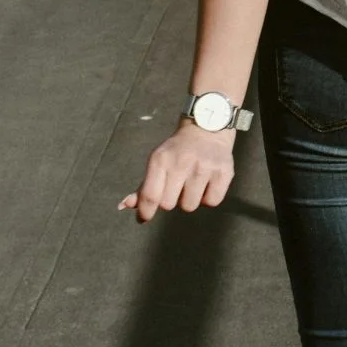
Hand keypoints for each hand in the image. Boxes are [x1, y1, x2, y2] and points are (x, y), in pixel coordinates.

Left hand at [120, 119, 234, 222]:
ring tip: (192, 183)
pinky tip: (206, 184)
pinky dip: (207, 198)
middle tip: (176, 186)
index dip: (145, 212)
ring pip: (190, 206)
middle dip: (170, 200)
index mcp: (161, 160)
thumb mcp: (157, 163)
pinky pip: (211, 202)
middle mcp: (182, 162)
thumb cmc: (177, 151)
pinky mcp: (224, 172)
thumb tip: (123, 206)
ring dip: (189, 199)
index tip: (145, 217)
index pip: (150, 195)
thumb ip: (143, 187)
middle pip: (168, 205)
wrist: (207, 128)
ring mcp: (204, 167)